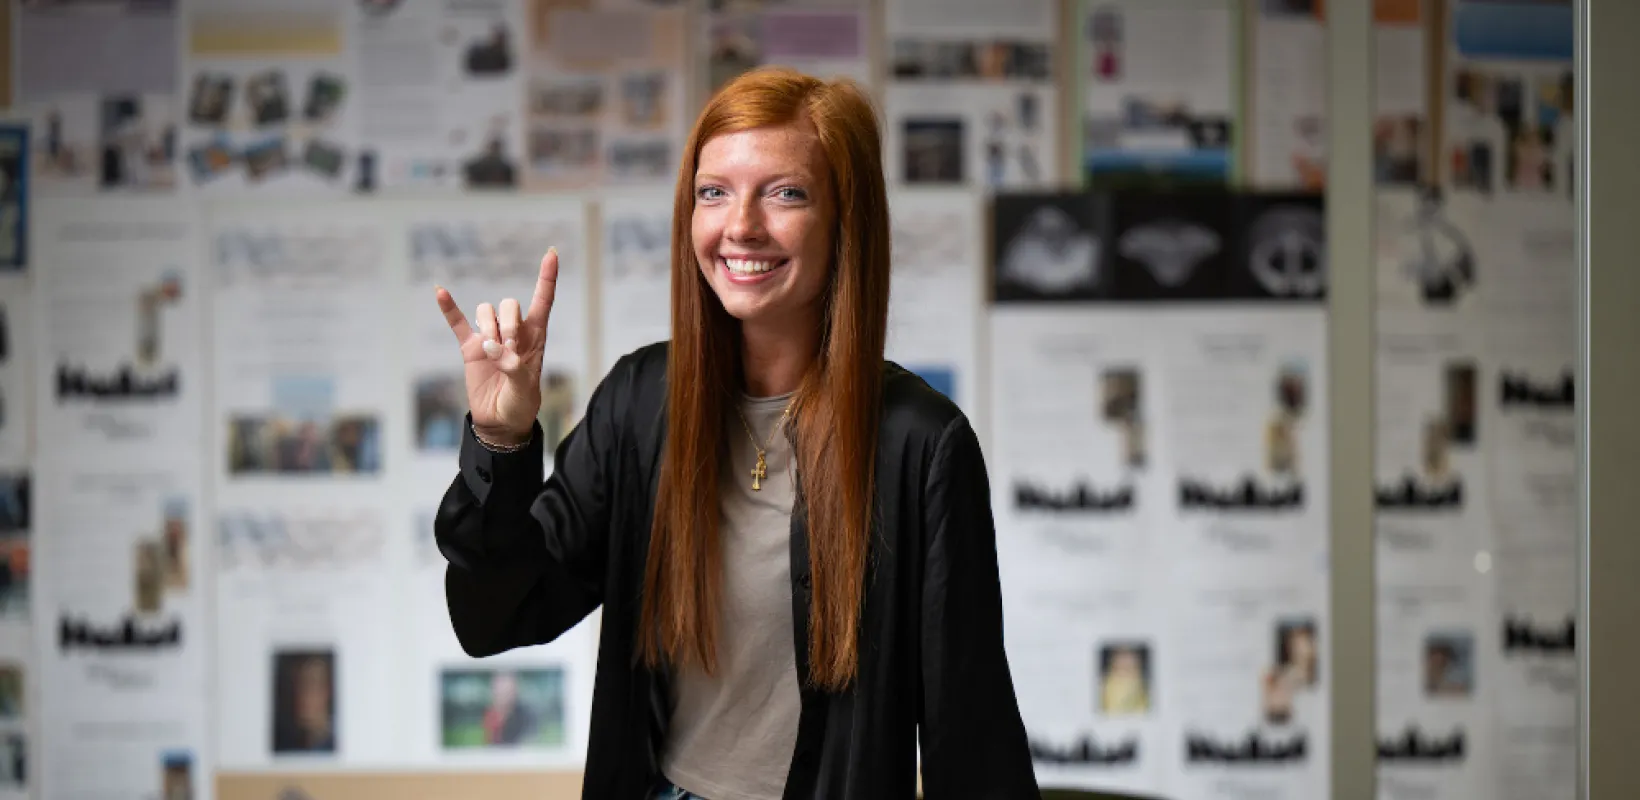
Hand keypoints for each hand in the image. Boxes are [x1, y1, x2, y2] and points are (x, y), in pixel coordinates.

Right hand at [434, 248, 559, 446]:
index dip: (547, 277)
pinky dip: (449, 308)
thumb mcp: (526, 390)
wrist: (499, 422)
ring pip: (485, 311)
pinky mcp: (469, 348)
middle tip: (508, 349)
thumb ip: (515, 370)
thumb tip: (496, 351)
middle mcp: (513, 332)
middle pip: (509, 305)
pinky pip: (457, 322)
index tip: (551, 253)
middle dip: (508, 323)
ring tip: (492, 353)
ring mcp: (489, 338)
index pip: (543, 300)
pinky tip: (440, 291)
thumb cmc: (520, 405)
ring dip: (488, 328)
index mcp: (536, 337)